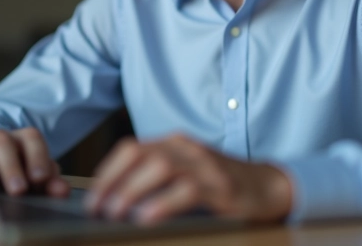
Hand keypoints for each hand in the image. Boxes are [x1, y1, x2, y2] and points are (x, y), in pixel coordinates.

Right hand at [0, 128, 69, 197]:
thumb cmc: (16, 171)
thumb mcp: (34, 175)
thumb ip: (49, 181)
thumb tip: (62, 191)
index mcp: (22, 139)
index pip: (31, 140)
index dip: (37, 157)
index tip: (40, 178)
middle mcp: (0, 138)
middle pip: (4, 144)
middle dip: (11, 167)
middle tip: (18, 189)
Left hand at [85, 133, 292, 224]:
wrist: (269, 186)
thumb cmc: (221, 185)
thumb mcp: (186, 174)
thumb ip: (156, 179)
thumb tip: (115, 200)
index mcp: (174, 143)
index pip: (130, 149)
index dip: (107, 172)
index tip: (92, 197)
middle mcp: (187, 148)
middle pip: (139, 155)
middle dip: (112, 182)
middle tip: (97, 209)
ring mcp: (205, 164)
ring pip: (159, 167)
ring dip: (131, 190)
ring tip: (115, 213)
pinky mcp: (221, 185)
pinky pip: (186, 190)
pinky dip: (163, 203)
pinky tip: (147, 217)